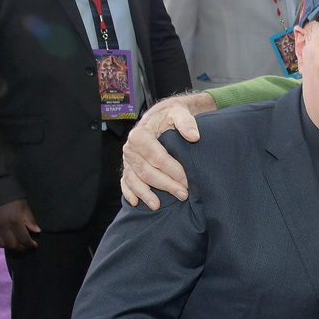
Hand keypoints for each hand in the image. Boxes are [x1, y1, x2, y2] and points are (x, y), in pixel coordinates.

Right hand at [0, 198, 40, 250]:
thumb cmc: (9, 195)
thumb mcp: (23, 205)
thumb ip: (29, 219)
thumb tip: (37, 231)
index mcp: (15, 221)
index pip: (24, 239)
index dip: (30, 244)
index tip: (34, 245)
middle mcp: (3, 227)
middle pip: (13, 245)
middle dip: (21, 247)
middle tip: (25, 245)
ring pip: (2, 244)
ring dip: (9, 245)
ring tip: (14, 242)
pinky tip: (2, 236)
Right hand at [120, 93, 213, 209]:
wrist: (160, 116)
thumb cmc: (169, 116)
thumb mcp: (179, 113)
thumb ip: (186, 122)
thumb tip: (193, 136)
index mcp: (140, 134)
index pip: (157, 158)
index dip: (173, 171)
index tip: (187, 180)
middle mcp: (130, 148)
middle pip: (147, 172)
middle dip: (165, 185)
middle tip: (183, 194)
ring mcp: (127, 159)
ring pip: (135, 180)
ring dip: (146, 194)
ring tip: (158, 206)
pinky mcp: (128, 167)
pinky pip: (125, 182)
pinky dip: (129, 192)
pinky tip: (135, 202)